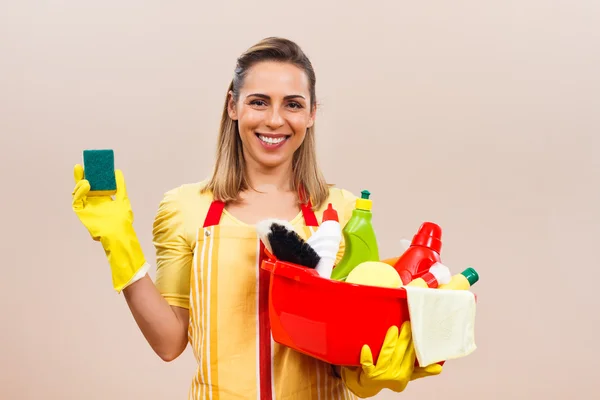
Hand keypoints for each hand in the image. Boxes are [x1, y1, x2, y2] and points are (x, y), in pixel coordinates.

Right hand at [71, 164, 147, 291]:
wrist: (119, 235)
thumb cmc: (123, 220)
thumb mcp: (123, 199)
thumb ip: (120, 186)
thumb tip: (118, 171)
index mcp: (102, 199)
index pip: (95, 184)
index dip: (91, 175)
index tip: (90, 165)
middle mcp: (93, 203)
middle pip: (83, 187)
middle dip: (80, 176)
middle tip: (80, 166)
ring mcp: (86, 208)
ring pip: (77, 193)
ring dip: (79, 184)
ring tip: (86, 179)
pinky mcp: (82, 214)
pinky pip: (76, 202)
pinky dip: (79, 193)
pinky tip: (86, 186)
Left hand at [341, 322, 441, 397]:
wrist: (368, 385)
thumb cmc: (389, 376)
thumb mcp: (407, 374)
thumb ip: (422, 370)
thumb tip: (439, 368)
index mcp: (405, 374)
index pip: (412, 357)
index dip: (414, 343)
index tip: (417, 330)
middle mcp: (394, 375)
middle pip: (400, 353)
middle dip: (404, 338)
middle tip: (407, 324)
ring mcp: (381, 375)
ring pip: (386, 356)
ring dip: (390, 342)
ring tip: (393, 329)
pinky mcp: (368, 374)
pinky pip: (367, 364)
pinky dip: (366, 356)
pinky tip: (366, 347)